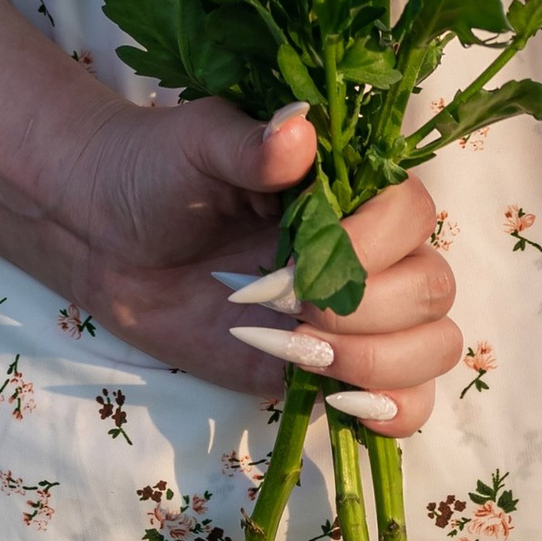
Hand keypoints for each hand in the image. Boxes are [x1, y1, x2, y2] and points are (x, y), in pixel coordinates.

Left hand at [52, 95, 462, 435]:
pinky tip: (341, 398)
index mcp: (349, 186)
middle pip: (431, 287)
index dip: (371, 244)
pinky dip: (395, 411)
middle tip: (289, 307)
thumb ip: (247, 143)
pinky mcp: (332, 368)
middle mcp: (369, 249)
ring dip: (378, 360)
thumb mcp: (195, 144)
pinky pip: (405, 402)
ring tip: (302, 349)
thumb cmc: (159, 171)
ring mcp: (357, 314)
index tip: (299, 258)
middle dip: (367, 309)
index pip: (412, 212)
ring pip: (433, 346)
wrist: (108, 235)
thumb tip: (297, 130)